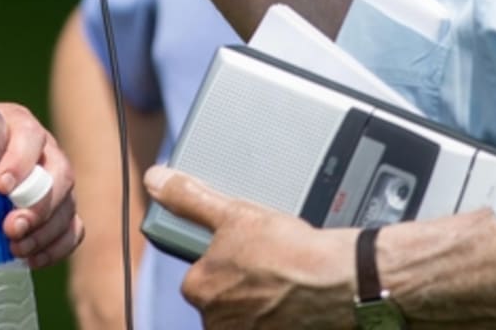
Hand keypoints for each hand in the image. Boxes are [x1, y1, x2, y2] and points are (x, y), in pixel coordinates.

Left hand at [0, 102, 83, 267]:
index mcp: (16, 124)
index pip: (29, 136)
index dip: (20, 161)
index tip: (1, 187)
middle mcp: (44, 149)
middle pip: (60, 173)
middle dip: (38, 205)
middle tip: (11, 228)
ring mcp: (55, 179)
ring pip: (68, 204)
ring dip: (46, 232)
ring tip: (16, 249)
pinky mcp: (59, 206)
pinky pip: (73, 227)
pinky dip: (58, 246)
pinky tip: (32, 259)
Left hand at [144, 165, 355, 328]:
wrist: (340, 281)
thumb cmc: (288, 250)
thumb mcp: (233, 213)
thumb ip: (189, 198)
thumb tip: (155, 180)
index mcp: (199, 290)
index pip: (197, 274)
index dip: (221, 259)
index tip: (243, 251)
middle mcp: (216, 323)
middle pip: (221, 298)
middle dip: (239, 283)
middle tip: (266, 264)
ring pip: (244, 314)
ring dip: (259, 301)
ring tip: (282, 280)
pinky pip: (268, 325)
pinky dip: (278, 316)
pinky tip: (292, 301)